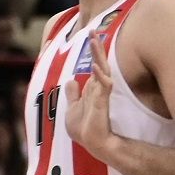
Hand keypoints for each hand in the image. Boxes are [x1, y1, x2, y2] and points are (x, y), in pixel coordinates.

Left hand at [63, 32, 114, 151]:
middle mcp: (99, 88)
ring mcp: (101, 95)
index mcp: (93, 88)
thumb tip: (71, 81)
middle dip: (96, 48)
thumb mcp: (73, 108)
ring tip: (95, 41)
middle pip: (99, 63)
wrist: (93, 143)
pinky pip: (102, 87)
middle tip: (94, 31)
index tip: (92, 34)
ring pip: (101, 70)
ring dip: (98, 56)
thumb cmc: (85, 128)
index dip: (94, 50)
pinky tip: (96, 67)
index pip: (95, 64)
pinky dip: (100, 77)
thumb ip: (73, 94)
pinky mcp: (101, 104)